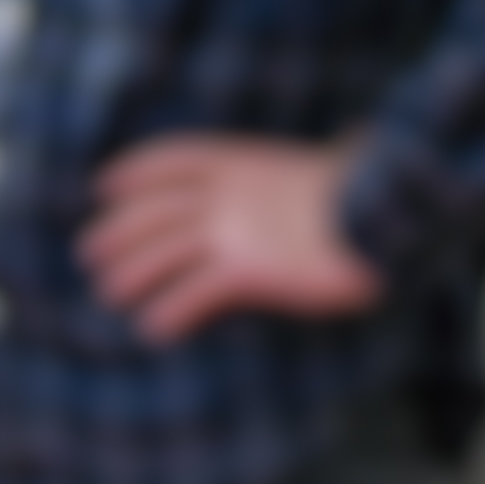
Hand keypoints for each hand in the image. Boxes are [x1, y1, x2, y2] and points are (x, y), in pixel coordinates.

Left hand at [77, 134, 382, 340]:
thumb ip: (294, 176)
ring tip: (111, 292)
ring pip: (161, 252)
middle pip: (154, 209)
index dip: (133, 171)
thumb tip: (332, 155)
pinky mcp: (249, 270)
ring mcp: (236, 230)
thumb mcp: (321, 171)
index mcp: (245, 160)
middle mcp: (230, 193)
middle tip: (89, 250)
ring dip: (130, 273)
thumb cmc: (370, 194)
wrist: (394, 210)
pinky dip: (168, 312)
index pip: (171, 158)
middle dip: (117, 229)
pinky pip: (193, 294)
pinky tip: (154, 328)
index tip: (104, 185)